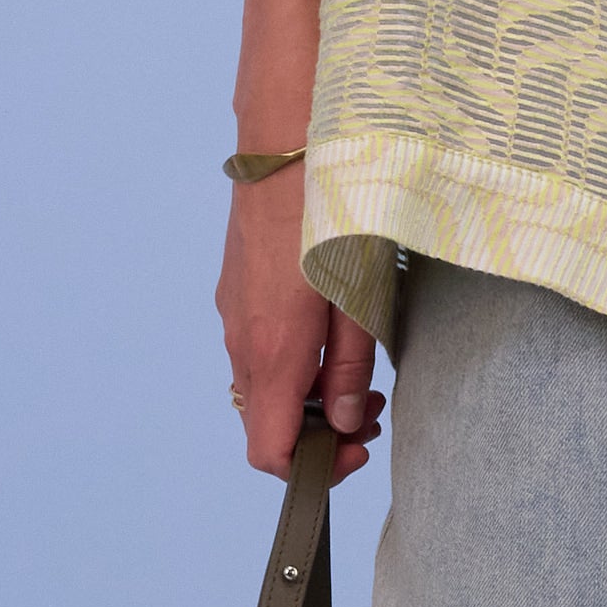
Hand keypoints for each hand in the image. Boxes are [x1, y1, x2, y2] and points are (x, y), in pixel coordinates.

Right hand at [216, 162, 383, 481]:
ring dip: (306, 392)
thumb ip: (352, 366)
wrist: (288, 139)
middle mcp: (241, 339)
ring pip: (262, 382)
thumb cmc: (334, 212)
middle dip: (320, 429)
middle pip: (267, 421)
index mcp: (273, 352)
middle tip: (373, 407)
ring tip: (358, 366)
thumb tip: (346, 422)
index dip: (315, 468)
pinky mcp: (236, 283)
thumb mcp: (361, 293)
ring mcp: (233, 309)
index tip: (357, 449)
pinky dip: (290, 357)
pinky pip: (256, 343)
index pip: (271, 452)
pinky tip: (329, 326)